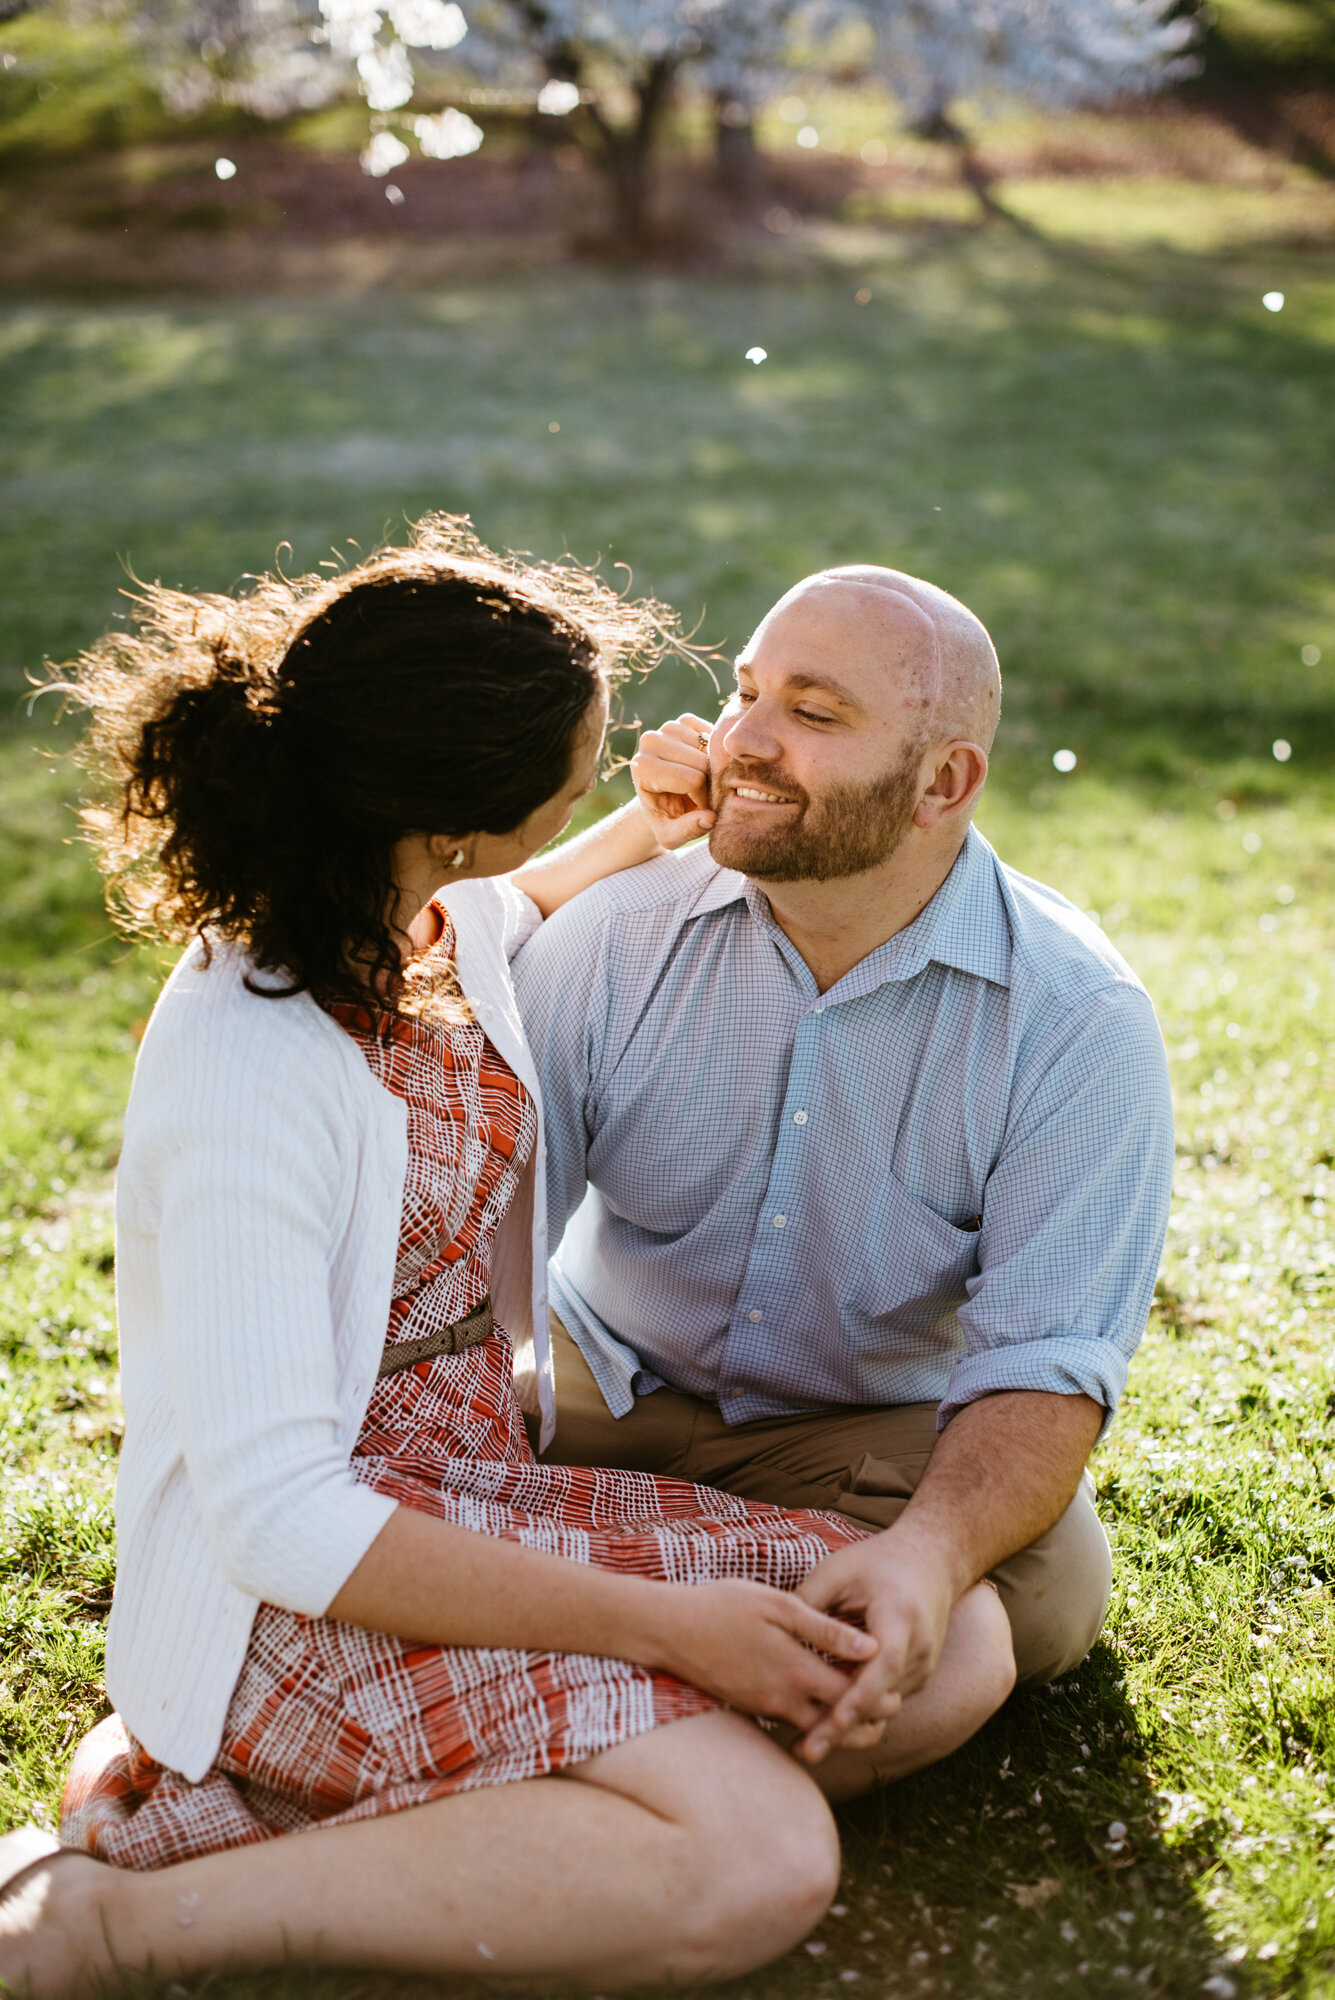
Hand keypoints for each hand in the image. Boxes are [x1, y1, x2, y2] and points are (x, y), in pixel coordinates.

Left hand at [630, 713, 716, 850]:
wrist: (663, 800)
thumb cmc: (668, 819)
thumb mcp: (672, 836)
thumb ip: (689, 830)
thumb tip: (710, 817)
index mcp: (642, 767)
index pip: (692, 779)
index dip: (702, 799)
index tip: (697, 809)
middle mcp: (649, 740)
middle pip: (702, 762)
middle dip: (709, 784)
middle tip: (702, 795)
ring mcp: (667, 727)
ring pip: (710, 748)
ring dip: (714, 768)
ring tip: (703, 782)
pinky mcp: (684, 720)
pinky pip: (714, 733)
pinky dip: (715, 752)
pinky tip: (705, 765)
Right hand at [647, 1578, 878, 1734]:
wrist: (668, 1628)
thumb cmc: (722, 1605)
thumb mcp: (777, 1605)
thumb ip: (825, 1628)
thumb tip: (871, 1644)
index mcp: (796, 1671)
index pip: (852, 1698)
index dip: (879, 1696)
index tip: (898, 1683)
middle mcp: (783, 1699)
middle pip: (838, 1726)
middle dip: (868, 1721)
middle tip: (890, 1704)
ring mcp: (765, 1708)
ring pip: (815, 1730)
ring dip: (841, 1724)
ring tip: (863, 1706)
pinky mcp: (751, 1708)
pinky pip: (791, 1724)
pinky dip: (813, 1719)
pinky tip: (823, 1701)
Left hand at [793, 1534, 956, 1761]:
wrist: (932, 1559)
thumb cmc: (877, 1561)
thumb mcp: (840, 1570)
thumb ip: (809, 1601)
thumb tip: (770, 1632)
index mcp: (900, 1617)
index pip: (882, 1666)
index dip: (858, 1697)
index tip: (831, 1722)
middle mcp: (919, 1647)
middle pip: (883, 1700)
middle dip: (846, 1728)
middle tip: (806, 1751)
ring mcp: (923, 1665)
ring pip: (885, 1709)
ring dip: (850, 1728)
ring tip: (807, 1747)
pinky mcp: (918, 1676)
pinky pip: (887, 1702)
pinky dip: (860, 1715)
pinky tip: (826, 1728)